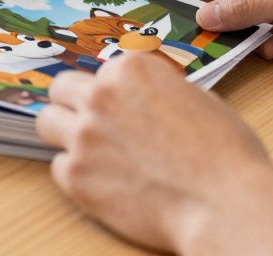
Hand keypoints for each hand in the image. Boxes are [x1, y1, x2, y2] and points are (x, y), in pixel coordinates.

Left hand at [36, 53, 272, 254]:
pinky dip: (76, 174)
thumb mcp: (197, 98)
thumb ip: (158, 91)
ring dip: (65, 134)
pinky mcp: (76, 177)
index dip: (108, 90)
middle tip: (91, 123)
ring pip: (47, 122)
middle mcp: (100, 95)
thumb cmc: (224, 153)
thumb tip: (144, 98)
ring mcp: (83, 136)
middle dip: (73, 104)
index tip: (115, 105)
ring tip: (90, 151)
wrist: (225, 203)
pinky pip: (58, 167)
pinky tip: (104, 182)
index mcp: (130, 69)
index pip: (98, 70)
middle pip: (61, 89)